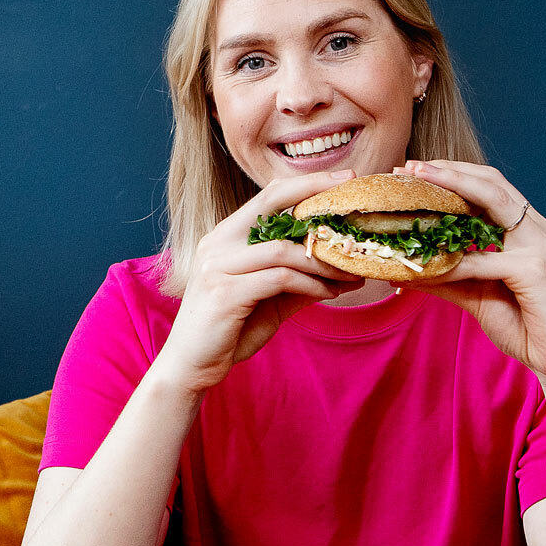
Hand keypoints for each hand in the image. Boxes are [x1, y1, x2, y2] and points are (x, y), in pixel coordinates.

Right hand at [152, 170, 364, 393]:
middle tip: (353, 203)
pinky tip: (329, 293)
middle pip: (271, 202)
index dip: (307, 183)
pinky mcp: (224, 293)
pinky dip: (311, 284)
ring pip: (283, 249)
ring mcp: (217, 266)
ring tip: (349, 273)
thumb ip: (300, 280)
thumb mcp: (270, 299)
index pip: (268, 195)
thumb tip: (343, 272)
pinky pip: (280, 279)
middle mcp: (217, 243)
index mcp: (225, 236)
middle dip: (316, 195)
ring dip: (323, 261)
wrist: (192, 366)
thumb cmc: (229, 330)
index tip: (345, 179)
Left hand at [404, 161, 545, 386]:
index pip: (488, 186)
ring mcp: (538, 246)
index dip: (452, 173)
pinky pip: (484, 260)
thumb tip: (405, 270)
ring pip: (492, 203)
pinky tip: (425, 265)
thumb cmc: (524, 324)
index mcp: (525, 229)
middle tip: (409, 167)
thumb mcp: (477, 295)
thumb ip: (447, 277)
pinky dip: (452, 261)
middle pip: (491, 182)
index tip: (413, 170)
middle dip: (448, 170)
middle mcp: (535, 229)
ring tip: (416, 186)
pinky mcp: (535, 270)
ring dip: (450, 190)